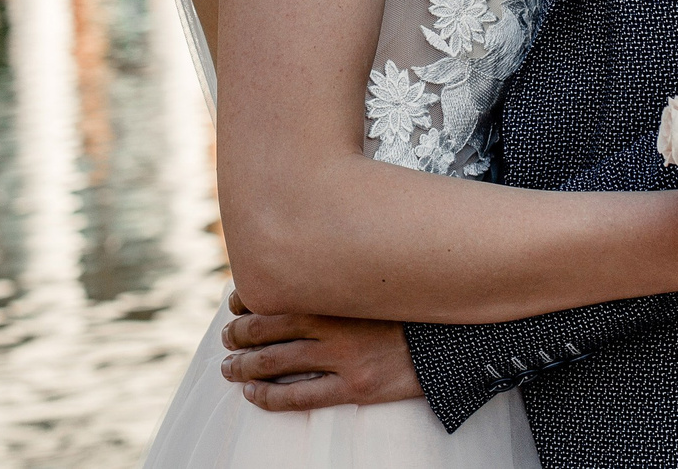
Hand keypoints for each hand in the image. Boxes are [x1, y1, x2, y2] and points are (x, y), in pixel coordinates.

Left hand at [218, 291, 423, 410]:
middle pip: (267, 329)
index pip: (275, 296)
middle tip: (225, 338)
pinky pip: (298, 396)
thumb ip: (336, 284)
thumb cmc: (407, 309)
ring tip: (228, 369)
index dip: (246, 302)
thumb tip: (298, 280)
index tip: (234, 306)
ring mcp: (343, 358)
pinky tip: (252, 394)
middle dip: (238, 334)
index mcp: (336, 294)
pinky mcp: (354, 387)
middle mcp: (334, 324)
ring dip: (243, 366)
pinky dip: (268, 396)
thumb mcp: (371, 285)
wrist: (452, 340)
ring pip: (275, 363)